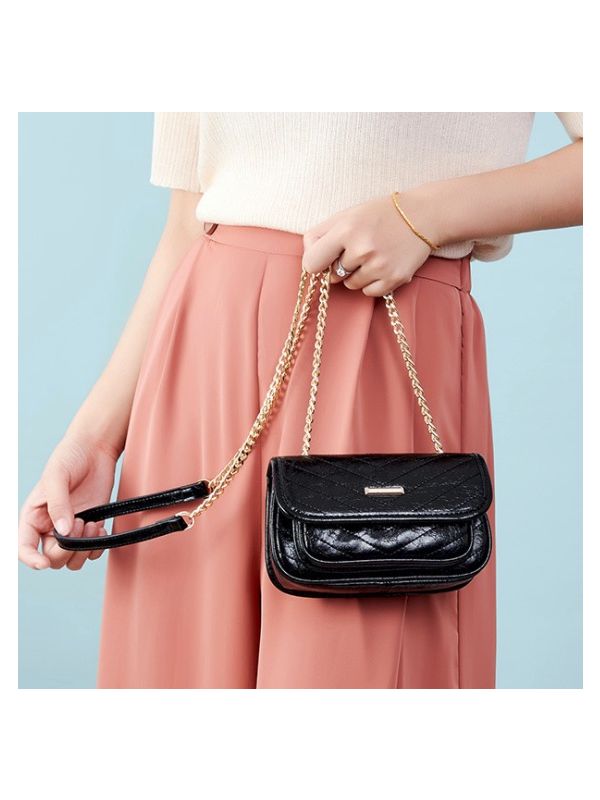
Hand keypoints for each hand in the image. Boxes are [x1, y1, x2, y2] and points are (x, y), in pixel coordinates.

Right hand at [18, 433, 120, 570]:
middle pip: (53, 558)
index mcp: (33, 517)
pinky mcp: (89, 527)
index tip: (43, 564)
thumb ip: (58, 504)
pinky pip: (90, 552)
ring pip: (71, 560)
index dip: (31, 559)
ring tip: (91, 524)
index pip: (24, 547)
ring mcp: (71, 529)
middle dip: (67, 548)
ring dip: (83, 550)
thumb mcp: (57, 476)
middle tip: (81, 523)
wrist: (95, 450)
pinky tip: (101, 528)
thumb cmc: (70, 457)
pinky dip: (96, 547)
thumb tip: (64, 532)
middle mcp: (50, 527)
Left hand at [302, 191, 435, 296]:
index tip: (323, 259)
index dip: (315, 263)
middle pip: (333, 275)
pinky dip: (372, 283)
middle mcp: (362, 249)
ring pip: (350, 285)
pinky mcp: (394, 279)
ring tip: (373, 255)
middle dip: (340, 266)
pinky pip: (369, 292)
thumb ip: (320, 235)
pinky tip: (382, 265)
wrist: (423, 216)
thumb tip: (307, 261)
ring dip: (357, 275)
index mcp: (346, 229)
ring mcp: (379, 266)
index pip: (311, 262)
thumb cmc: (379, 214)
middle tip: (357, 250)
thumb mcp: (346, 214)